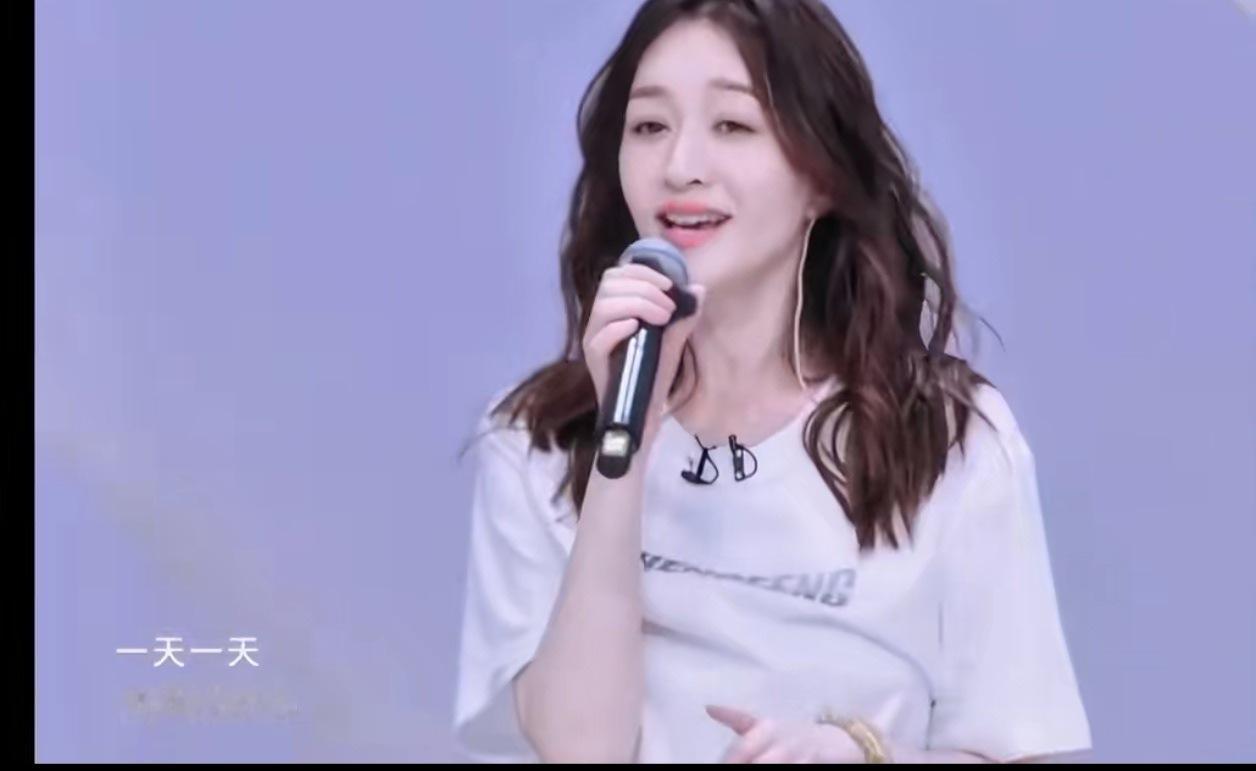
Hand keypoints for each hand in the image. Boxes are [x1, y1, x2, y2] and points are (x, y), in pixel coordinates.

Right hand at [581, 263, 705, 449]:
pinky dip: (620, 327)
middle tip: (669, 307)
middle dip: (644, 287)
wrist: (645, 416)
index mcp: (615, 312)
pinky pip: (599, 338)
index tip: (669, 285)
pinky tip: (638, 328)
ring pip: (603, 307)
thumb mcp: (673, 343)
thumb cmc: (654, 377)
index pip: (617, 275)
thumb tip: (698, 289)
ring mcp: (594, 342)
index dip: (642, 272)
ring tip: (662, 318)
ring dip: (637, 304)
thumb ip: (684, 317)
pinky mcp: (594, 362)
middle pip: (609, 285)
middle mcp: (600, 323)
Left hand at [706, 704, 865, 763]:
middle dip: (744, 767)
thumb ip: (737, 719)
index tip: (721, 767)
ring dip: (766, 770)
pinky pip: (799, 769)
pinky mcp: (815, 762)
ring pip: (780, 765)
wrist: (835, 741)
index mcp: (767, 729)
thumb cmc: (790, 735)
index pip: (743, 747)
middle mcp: (783, 741)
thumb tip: (708, 707)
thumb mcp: (764, 725)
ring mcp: (801, 754)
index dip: (731, 760)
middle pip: (761, 760)